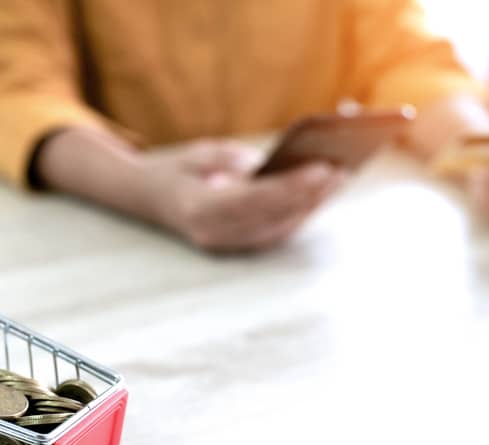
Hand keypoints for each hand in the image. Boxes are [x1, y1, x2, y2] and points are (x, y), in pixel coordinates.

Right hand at [140, 139, 344, 251]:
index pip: (254, 199)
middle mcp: (213, 235)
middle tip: (342, 169)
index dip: (291, 186)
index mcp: (198, 209)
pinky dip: (299, 213)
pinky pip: (276, 232)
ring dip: (311, 205)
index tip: (323, 168)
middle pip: (272, 216)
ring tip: (339, 178)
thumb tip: (277, 164)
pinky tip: (320, 193)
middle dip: (310, 194)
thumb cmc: (177, 170)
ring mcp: (225, 245)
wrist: (147, 198)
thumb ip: (235, 160)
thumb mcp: (201, 153)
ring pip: (279, 228)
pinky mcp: (237, 247)